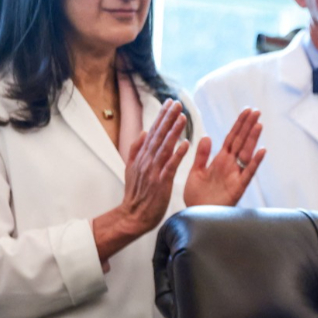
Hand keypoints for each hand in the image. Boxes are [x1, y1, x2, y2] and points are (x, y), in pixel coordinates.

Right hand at [92, 101, 188, 263]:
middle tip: (177, 103)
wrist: (133, 215)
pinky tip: (186, 144)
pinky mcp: (161, 182)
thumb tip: (143, 131)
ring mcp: (153, 171)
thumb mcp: (131, 168)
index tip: (170, 102)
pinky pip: (170, 166)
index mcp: (142, 156)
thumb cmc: (136, 193)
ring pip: (164, 147)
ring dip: (174, 131)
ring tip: (182, 117)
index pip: (153, 132)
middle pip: (158, 135)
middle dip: (168, 118)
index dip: (161, 117)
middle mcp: (147, 160)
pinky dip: (177, 155)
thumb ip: (136, 149)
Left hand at [184, 107, 264, 206]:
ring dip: (252, 139)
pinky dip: (254, 162)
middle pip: (241, 142)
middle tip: (257, 111)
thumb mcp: (196, 172)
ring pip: (246, 153)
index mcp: (220, 160)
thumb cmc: (196, 196)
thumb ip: (202, 155)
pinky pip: (248, 173)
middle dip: (248, 127)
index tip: (247, 111)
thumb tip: (207, 137)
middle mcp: (230, 165)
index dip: (239, 124)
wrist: (196, 214)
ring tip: (259, 124)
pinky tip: (261, 151)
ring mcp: (235, 175)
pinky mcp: (238, 188)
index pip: (231, 138)